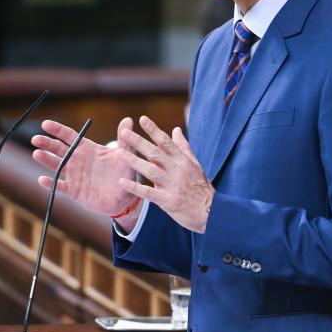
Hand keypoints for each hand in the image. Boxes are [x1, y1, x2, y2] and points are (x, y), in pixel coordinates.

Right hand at [31, 118, 137, 216]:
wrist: (124, 196)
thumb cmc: (124, 172)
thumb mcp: (125, 154)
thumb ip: (125, 139)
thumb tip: (128, 120)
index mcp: (87, 148)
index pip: (69, 136)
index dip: (57, 130)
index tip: (45, 124)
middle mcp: (77, 160)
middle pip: (58, 149)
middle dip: (46, 143)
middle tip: (36, 139)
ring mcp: (74, 175)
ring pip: (56, 166)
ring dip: (46, 160)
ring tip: (37, 154)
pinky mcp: (73, 191)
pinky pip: (60, 187)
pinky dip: (51, 184)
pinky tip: (42, 180)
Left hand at [117, 116, 213, 232]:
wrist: (212, 212)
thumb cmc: (201, 188)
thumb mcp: (195, 165)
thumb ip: (184, 147)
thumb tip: (175, 129)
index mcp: (183, 161)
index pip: (166, 142)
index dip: (154, 130)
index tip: (142, 119)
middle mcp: (177, 171)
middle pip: (156, 153)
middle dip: (139, 142)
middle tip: (124, 133)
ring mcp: (172, 186)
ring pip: (151, 170)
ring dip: (134, 161)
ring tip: (119, 153)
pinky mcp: (168, 201)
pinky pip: (149, 193)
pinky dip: (135, 188)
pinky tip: (122, 182)